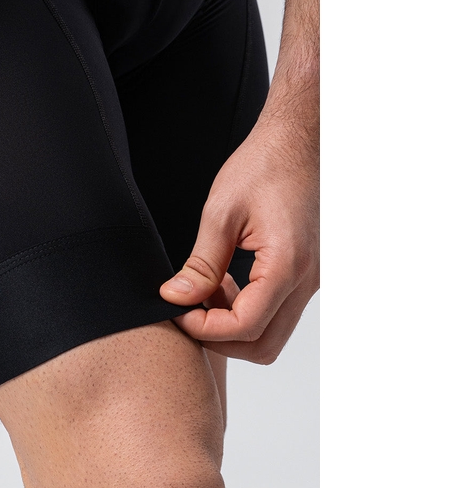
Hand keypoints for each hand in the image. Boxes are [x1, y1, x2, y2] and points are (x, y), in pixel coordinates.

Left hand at [160, 115, 318, 363]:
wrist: (296, 143)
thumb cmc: (263, 167)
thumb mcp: (220, 214)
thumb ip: (201, 264)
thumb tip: (176, 298)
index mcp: (286, 265)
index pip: (245, 327)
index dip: (203, 327)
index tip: (176, 309)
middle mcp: (306, 281)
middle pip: (262, 344)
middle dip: (218, 337)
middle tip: (187, 310)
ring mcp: (310, 280)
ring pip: (271, 333)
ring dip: (233, 325)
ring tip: (205, 290)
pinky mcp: (305, 274)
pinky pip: (277, 311)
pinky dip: (247, 310)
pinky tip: (225, 282)